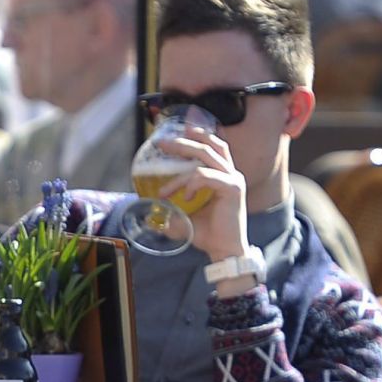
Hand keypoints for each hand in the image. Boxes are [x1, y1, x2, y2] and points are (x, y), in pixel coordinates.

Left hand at [155, 126, 249, 262]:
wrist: (224, 250)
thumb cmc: (208, 233)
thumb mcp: (185, 217)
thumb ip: (170, 211)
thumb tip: (147, 214)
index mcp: (223, 175)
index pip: (213, 146)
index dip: (198, 135)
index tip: (177, 131)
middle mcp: (230, 173)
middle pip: (208, 146)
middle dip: (183, 142)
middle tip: (161, 144)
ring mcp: (233, 180)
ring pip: (204, 160)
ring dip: (179, 172)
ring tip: (163, 189)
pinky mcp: (232, 189)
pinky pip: (206, 176)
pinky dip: (192, 183)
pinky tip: (185, 197)